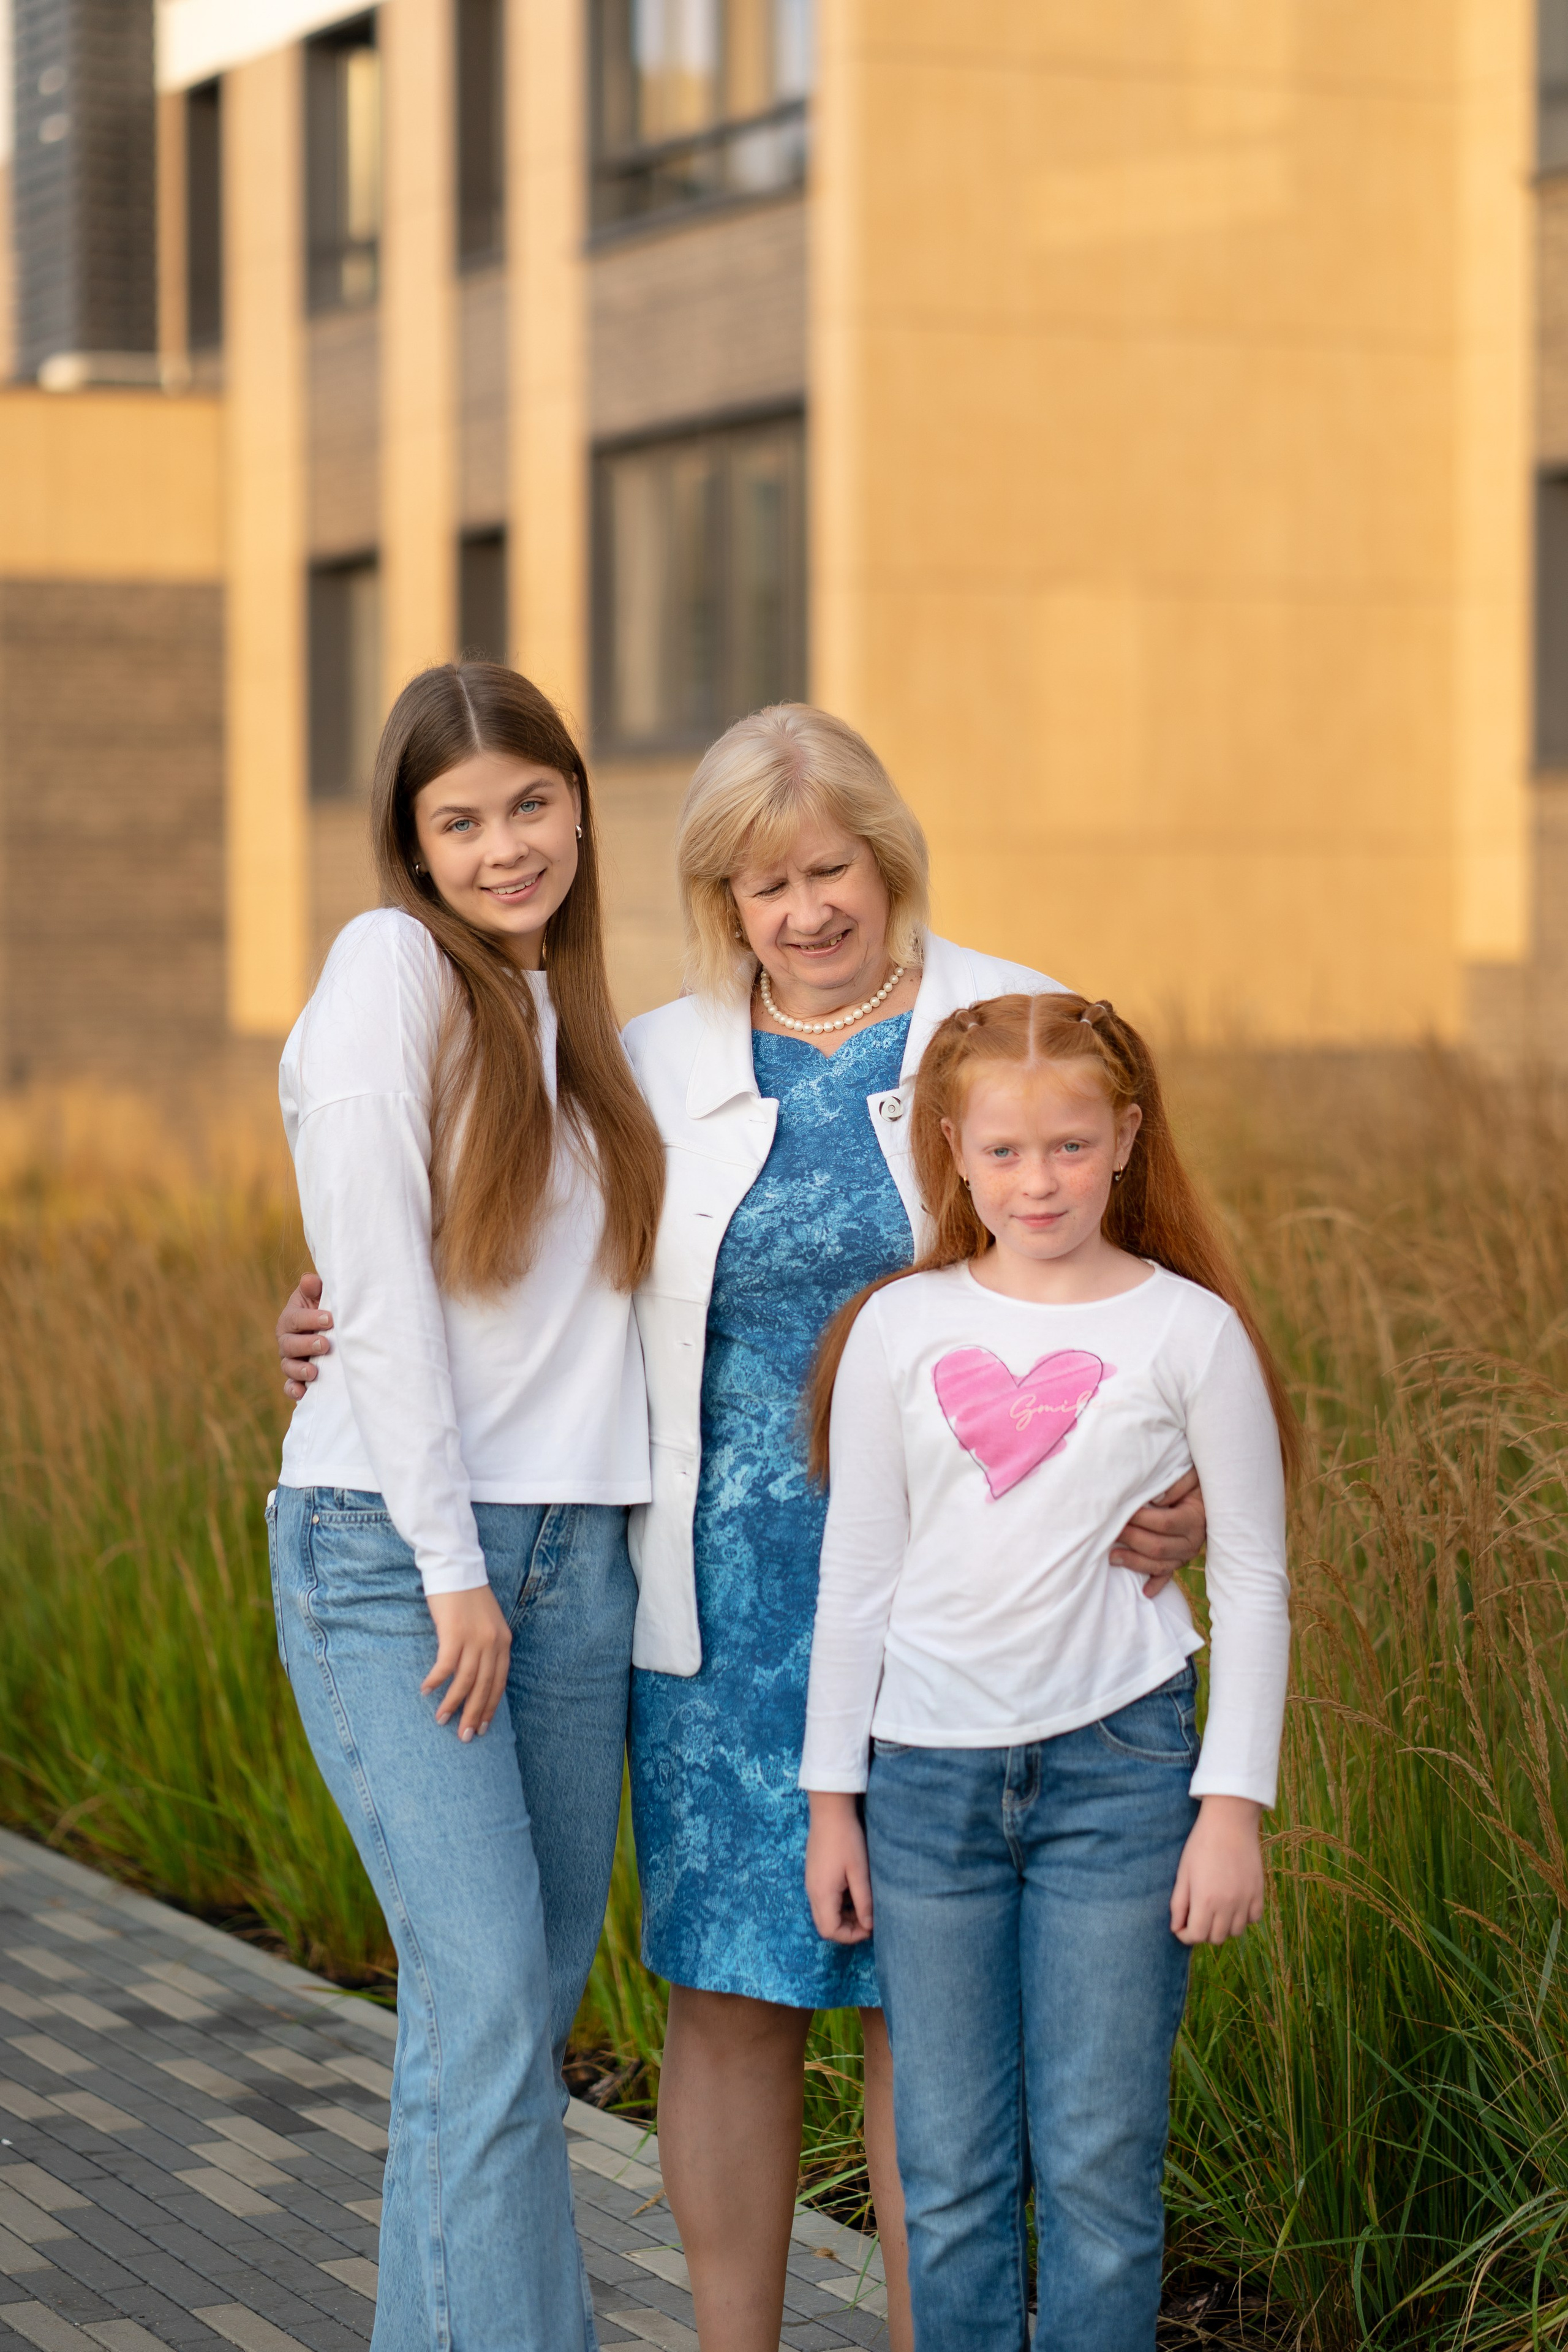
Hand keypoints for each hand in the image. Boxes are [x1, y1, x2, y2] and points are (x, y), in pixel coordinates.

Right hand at [279, 1272, 331, 1400]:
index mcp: (291, 1319)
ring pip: (288, 1366)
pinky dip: (294, 1390)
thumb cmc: (326, 1311)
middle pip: (289, 1344)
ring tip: (314, 1372)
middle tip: (325, 1344)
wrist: (331, 1332)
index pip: (295, 1318)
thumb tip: (310, 1279)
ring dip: (299, 1370)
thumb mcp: (320, 1297)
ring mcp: (290, 1360)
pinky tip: (302, 1393)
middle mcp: (286, 1340)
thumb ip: (315, 1289)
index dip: (311, 1319)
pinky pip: (289, 1386)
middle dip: (306, 1345)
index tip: (330, 1319)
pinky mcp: (296, 1379)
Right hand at [422, 1586, 511, 1741]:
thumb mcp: (488, 1624)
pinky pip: (446, 1665)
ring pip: (466, 1680)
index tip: (482, 1727)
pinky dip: (437, 1680)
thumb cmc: (468, 1599)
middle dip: (474, 1714)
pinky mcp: (454, 1633)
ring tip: (442, 1720)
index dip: (490, 1707)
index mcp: (503, 1642)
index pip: (499, 1682)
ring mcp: (474, 1638)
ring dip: (453, 1703)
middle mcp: (492, 1643)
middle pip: (484, 1687)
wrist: (457, 1569)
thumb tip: (478, 1678)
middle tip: (465, 1737)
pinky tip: (426, 1691)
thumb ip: (487, 1648)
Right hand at [805, 1792, 873, 1943]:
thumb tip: (869, 1926)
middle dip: (847, 1929)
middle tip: (869, 1920)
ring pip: (824, 1913)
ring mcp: (811, 1882)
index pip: (830, 1931)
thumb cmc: (846, 1839)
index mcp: (822, 1894)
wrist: (829, 1810)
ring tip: (864, 1905)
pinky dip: (838, 1904)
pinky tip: (853, 1890)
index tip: (870, 1928)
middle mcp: (812, 1892)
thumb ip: (864, 1902)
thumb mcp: (860, 1872)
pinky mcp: (814, 1874)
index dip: (850, 1936)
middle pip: (825, 1925)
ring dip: (843, 1916)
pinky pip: (823, 1899)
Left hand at [1110, 1466, 1205, 1596]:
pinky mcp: (1180, 1560)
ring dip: (1135, 1562)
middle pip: (1158, 1547)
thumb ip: (1176, 1484)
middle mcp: (1193, 1541)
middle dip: (1132, 1540)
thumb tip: (1156, 1500)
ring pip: (1160, 1564)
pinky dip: (1156, 1584)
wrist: (1212, 1494)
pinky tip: (1145, 1591)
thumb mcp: (1191, 1475)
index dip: (1141, 1520)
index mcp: (1194, 1519)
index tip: (1122, 1511)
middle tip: (1111, 1531)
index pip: (1164, 1523)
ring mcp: (1186, 1554)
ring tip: (1112, 1556)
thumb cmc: (1196, 1482)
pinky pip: (1167, 1575)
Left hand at [1170, 1795, 1264, 1945]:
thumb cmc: (1201, 1845)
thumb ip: (1178, 1903)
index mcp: (1205, 1900)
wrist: (1229, 1822)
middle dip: (1203, 1932)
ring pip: (1235, 1932)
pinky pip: (1254, 1919)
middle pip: (1216, 1938)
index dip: (1185, 1935)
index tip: (1181, 1927)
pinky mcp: (1259, 1892)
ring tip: (1215, 1911)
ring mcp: (1246, 1900)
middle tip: (1197, 1917)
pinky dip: (1244, 1918)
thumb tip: (1175, 1928)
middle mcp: (1227, 1905)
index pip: (1196, 1936)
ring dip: (1223, 1927)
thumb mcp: (1184, 1873)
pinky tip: (1234, 1905)